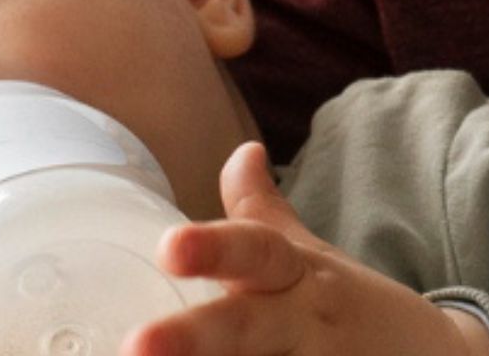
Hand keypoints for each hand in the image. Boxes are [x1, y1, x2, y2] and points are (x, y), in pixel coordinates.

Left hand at [125, 142, 488, 355]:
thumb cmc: (352, 309)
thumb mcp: (312, 258)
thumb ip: (261, 214)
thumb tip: (240, 151)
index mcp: (297, 277)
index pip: (256, 252)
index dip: (213, 248)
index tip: (169, 246)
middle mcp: (306, 325)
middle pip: (245, 330)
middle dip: (192, 339)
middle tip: (136, 345)